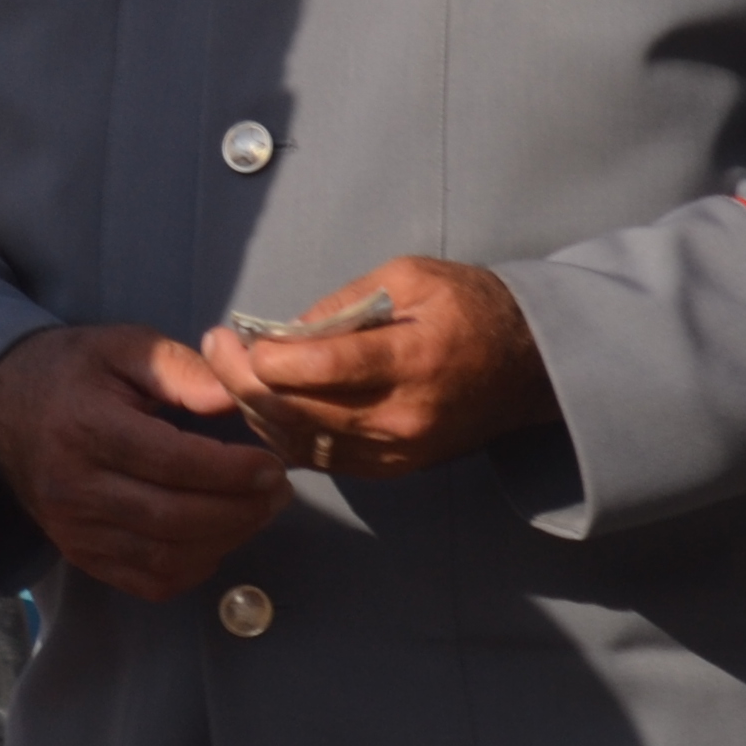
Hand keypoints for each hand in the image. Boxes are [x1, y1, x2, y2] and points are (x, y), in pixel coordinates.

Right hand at [0, 324, 292, 600]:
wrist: (4, 411)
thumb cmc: (73, 373)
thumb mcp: (123, 347)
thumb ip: (182, 369)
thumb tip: (237, 397)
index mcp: (85, 428)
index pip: (172, 463)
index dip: (232, 470)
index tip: (273, 465)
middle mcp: (74, 488)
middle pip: (174, 517)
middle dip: (240, 510)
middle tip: (278, 491)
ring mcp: (74, 530)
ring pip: (166, 557)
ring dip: (225, 540)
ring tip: (257, 511)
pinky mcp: (80, 555)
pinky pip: (148, 581)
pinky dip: (194, 567)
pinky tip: (216, 536)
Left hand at [193, 257, 553, 478]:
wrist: (529, 369)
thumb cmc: (471, 309)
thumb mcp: (411, 277)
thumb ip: (344, 303)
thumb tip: (285, 330)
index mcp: (411, 359)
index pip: (317, 368)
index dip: (263, 357)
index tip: (233, 336)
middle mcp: (401, 415)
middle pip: (297, 410)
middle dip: (242, 381)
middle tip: (216, 350)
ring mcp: (396, 450)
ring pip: (300, 441)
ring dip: (256, 410)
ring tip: (232, 374)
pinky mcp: (391, 468)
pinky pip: (320, 458)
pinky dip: (283, 432)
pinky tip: (266, 404)